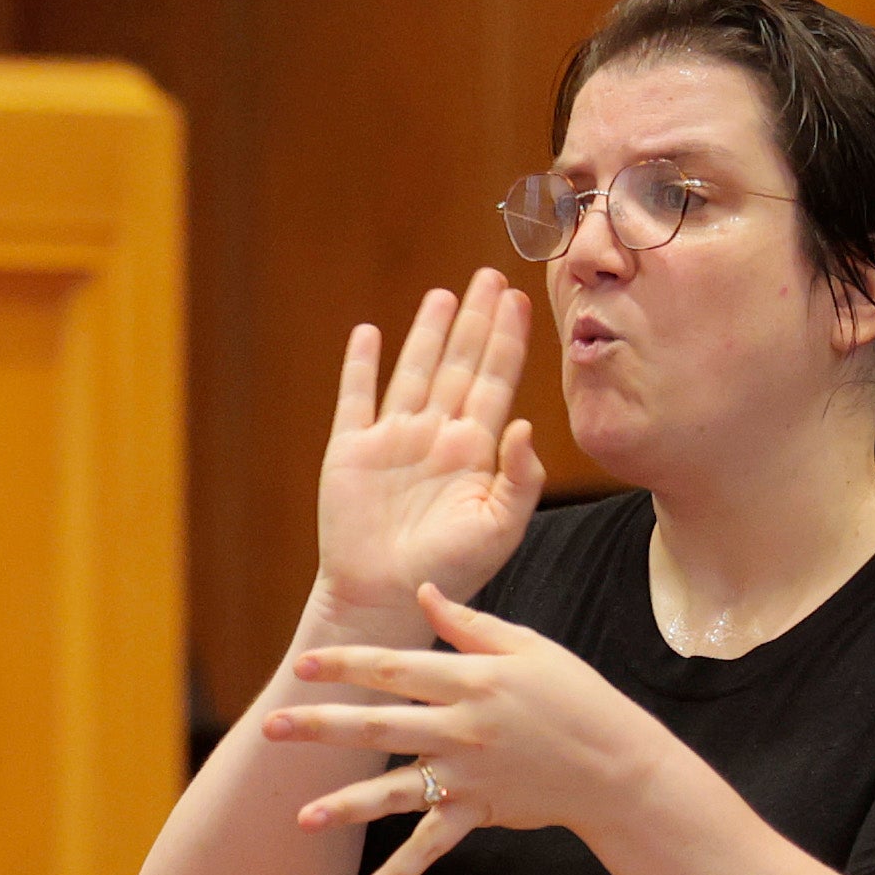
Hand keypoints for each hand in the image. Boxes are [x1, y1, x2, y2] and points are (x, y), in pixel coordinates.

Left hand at [262, 588, 663, 874]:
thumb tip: (422, 592)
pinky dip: (401, 872)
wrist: (615, 762)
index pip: (395, 669)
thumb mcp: (528, 647)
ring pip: (396, 793)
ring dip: (347, 808)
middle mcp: (464, 729)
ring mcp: (468, 776)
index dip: (346, 666)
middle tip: (270, 727)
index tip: (302, 665)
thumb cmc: (573, 695)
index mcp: (473, 681)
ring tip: (301, 818)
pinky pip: (433, 845)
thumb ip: (469, 625)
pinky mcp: (478, 812)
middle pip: (380, 727)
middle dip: (322, 727)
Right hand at [314, 271, 544, 615]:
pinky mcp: (351, 452)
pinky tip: (367, 333)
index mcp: (475, 450)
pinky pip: (356, 398)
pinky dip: (359, 365)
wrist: (386, 598)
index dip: (508, 339)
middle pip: (460, 363)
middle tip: (491, 276)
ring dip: (428, 332)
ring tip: (443, 294)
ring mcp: (393, 440)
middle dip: (476, 320)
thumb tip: (524, 422)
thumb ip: (520, 476)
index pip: (496, 380)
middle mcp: (436, 436)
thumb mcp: (500, 527)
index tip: (520, 299)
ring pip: (414, 371)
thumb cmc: (450, 571)